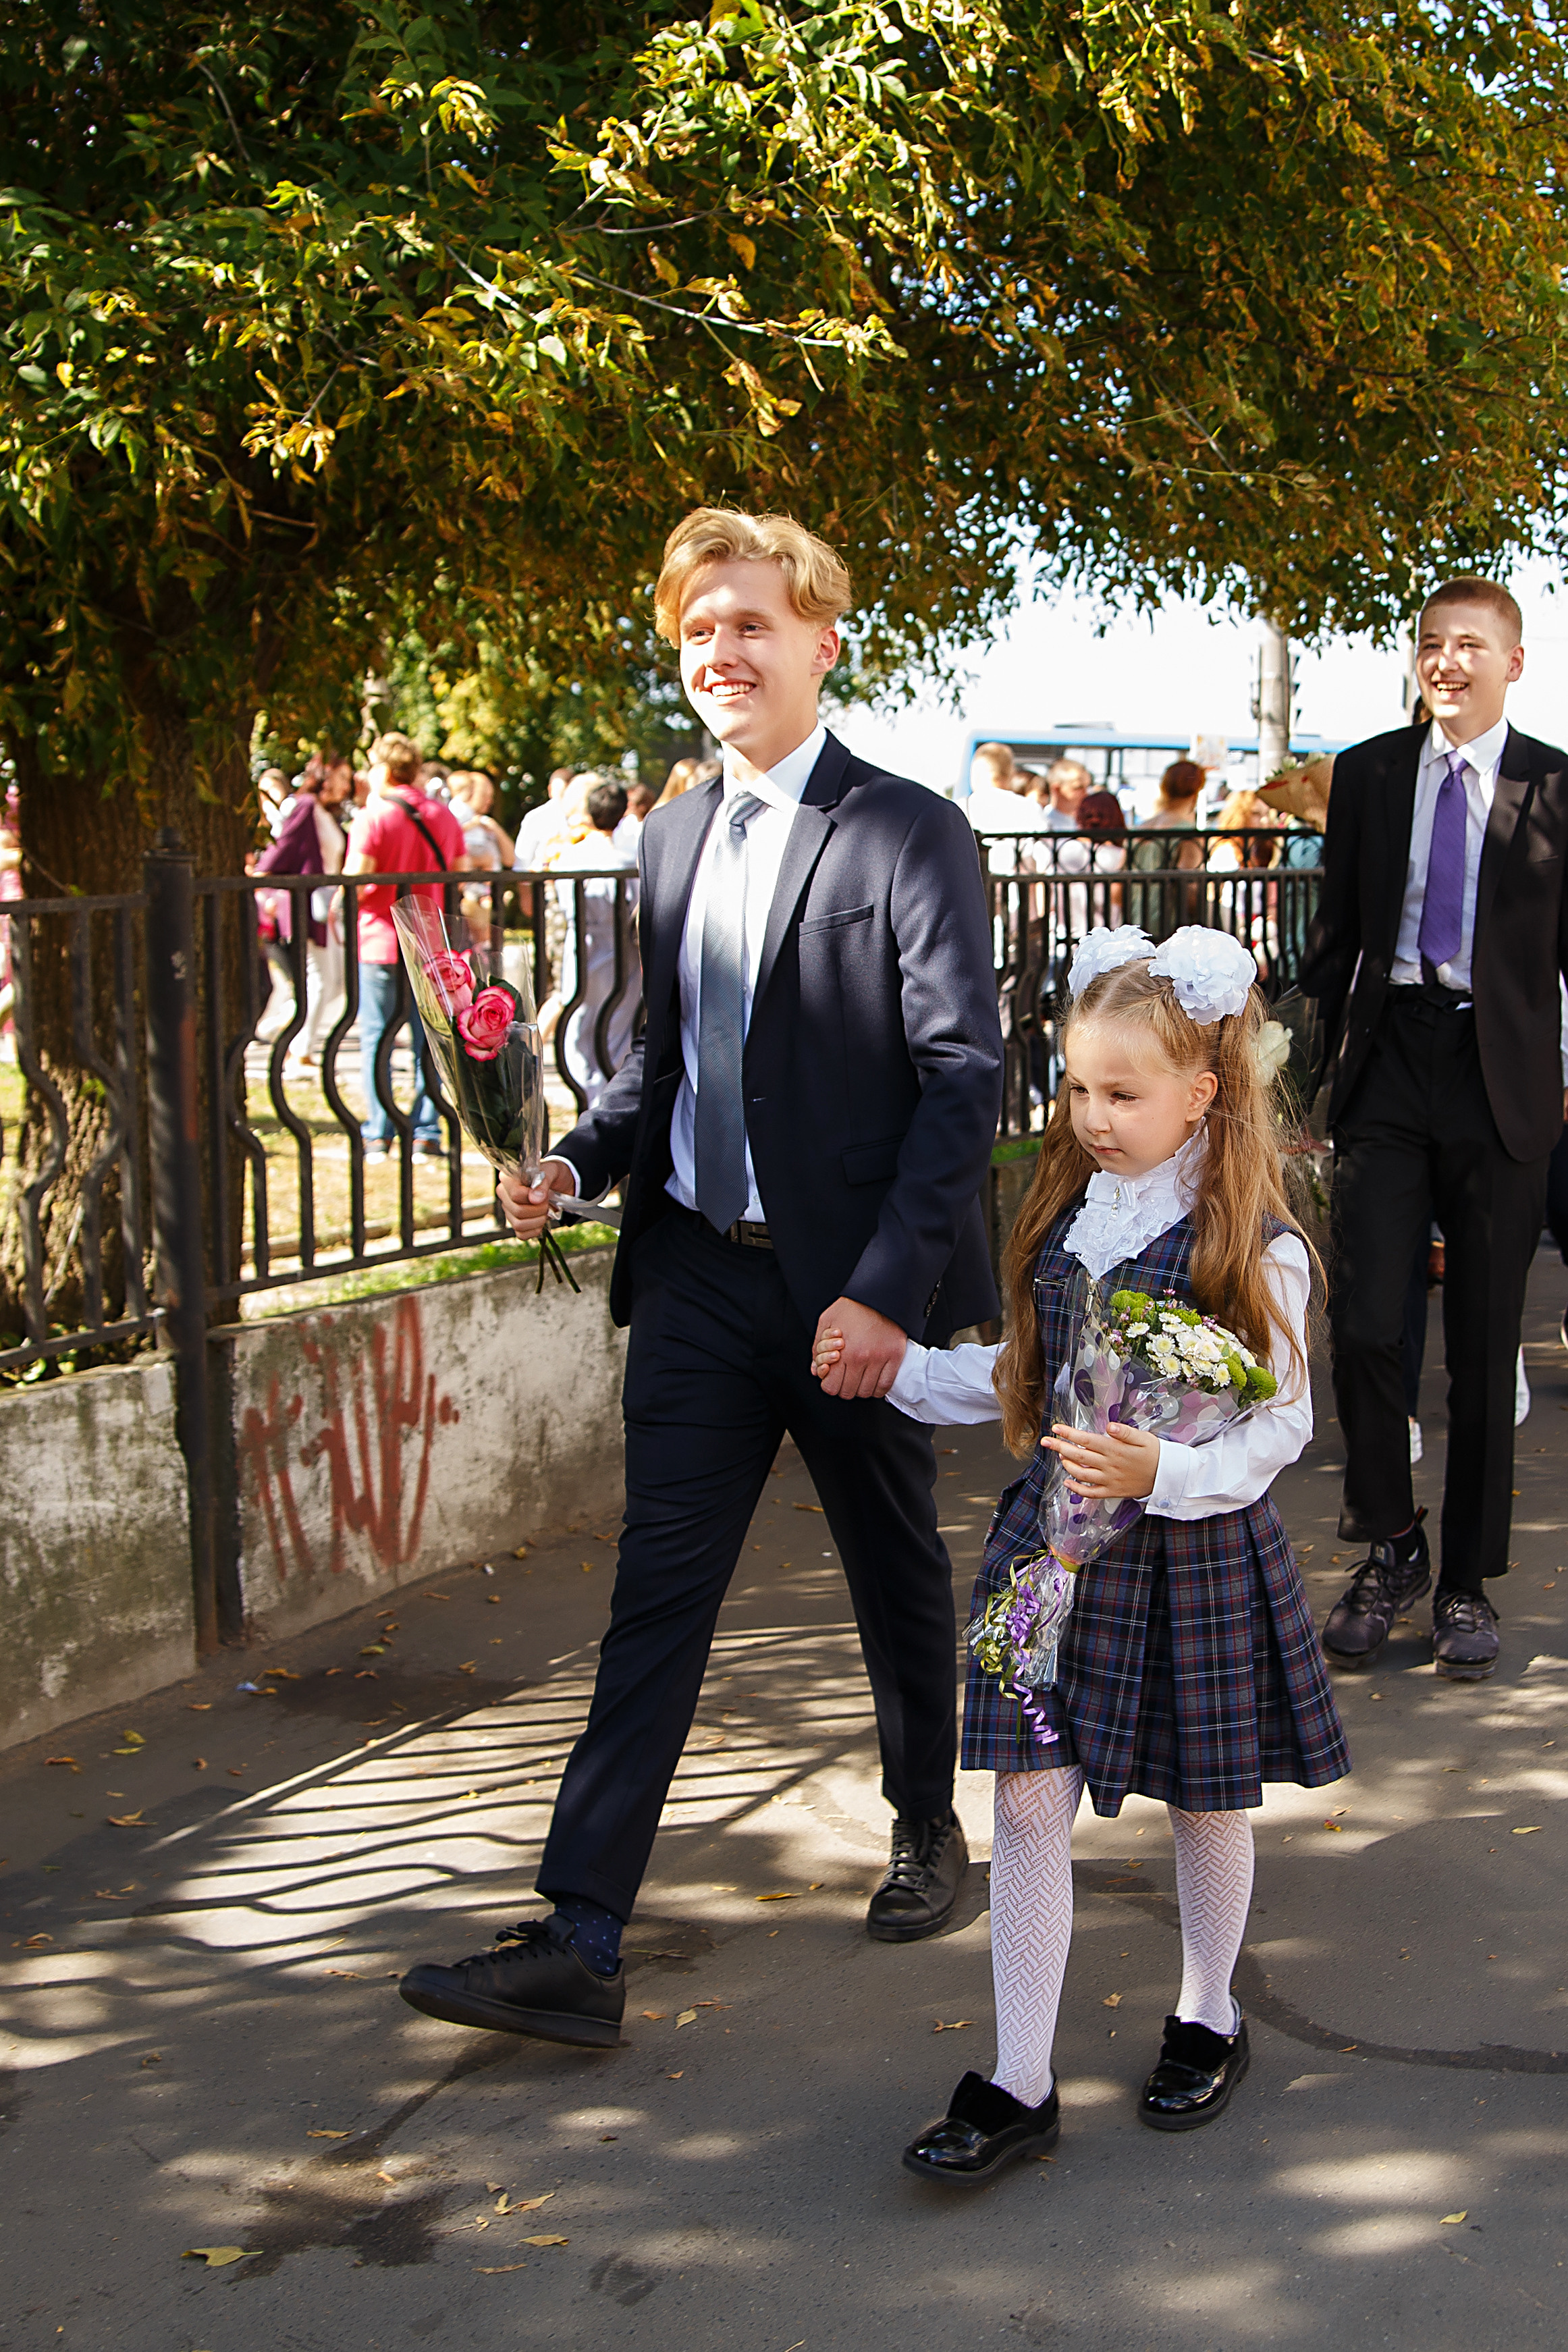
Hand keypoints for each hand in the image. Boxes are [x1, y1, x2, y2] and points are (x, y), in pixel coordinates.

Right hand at [497, 1157, 574, 1239]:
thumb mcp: (551, 1172)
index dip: (531, 1197)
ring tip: (545, 1211)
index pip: (515, 1194)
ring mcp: (508, 1210)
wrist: (560, 1183)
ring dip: (538, 1221)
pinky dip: (535, 1230)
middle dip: (538, 1209)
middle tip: (547, 1202)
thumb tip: (535, 1199)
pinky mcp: (515, 1223)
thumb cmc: (552, 1175)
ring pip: (518, 1225)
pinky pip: (521, 1235)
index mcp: (508, 1178)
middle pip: (517, 1211)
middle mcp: (504, 1194)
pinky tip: (541, 1221)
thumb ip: (543, 1182)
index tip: (543, 1194)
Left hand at [812, 1297, 906, 1400]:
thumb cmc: (852, 1305)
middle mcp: (861, 1359)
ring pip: (867, 1392)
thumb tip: (816, 1370)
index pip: (831, 1387)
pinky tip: (874, 1380)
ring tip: (860, 1377)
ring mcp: (879, 1359)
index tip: (833, 1378)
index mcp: (842, 1352)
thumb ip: (817, 1348)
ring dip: (861, 1388)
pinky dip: (878, 1388)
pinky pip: (885, 1385)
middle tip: (846, 1378)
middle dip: (844, 1387)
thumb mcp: (826, 1321)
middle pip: (848, 1392)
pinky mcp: (895, 1357)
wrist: (879, 1293)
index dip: (830, 1385)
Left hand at [1040, 1422, 1160, 1500]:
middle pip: (1079, 1455)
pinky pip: (1090, 1492)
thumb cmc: (1155, 1453)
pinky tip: (1068, 1482)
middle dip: (1059, 1447)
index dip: (1069, 1434)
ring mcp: (1109, 1480)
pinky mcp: (1112, 1492)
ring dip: (1067, 1465)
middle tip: (1045, 1441)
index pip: (1086, 1439)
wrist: (1168, 1476)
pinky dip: (1077, 1489)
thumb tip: (1109, 1426)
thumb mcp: (1144, 1437)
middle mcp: (1109, 1465)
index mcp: (1115, 1449)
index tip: (1055, 1428)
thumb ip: (1124, 1432)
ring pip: (1081, 1473)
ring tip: (1059, 1457)